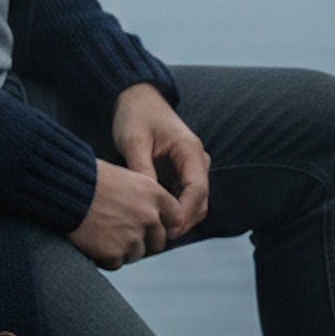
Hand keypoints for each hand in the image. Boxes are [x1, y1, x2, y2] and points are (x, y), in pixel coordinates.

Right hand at [67, 158, 182, 269]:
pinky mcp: (115, 253)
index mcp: (154, 194)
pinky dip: (106, 257)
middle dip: (144, 240)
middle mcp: (148, 217)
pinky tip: (93, 241)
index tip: (151, 224)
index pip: (176, 218)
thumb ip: (146, 198)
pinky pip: (117, 263)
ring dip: (124, 249)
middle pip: (158, 242)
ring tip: (103, 232)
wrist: (65, 189)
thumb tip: (155, 218)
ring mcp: (132, 237)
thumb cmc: (91, 178)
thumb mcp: (127, 177)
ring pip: (137, 254)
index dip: (164, 223)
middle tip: (122, 232)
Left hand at [112, 82, 209, 237]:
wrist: (137, 98)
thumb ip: (143, 170)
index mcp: (190, 151)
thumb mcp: (134, 141)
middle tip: (158, 237)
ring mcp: (192, 166)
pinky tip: (155, 218)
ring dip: (179, 218)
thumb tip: (150, 201)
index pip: (198, 191)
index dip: (184, 214)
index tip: (166, 229)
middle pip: (200, 201)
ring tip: (155, 231)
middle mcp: (198, 160)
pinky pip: (185, 197)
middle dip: (182, 222)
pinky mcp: (183, 171)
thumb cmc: (136, 115)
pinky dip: (174, 209)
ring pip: (195, 202)